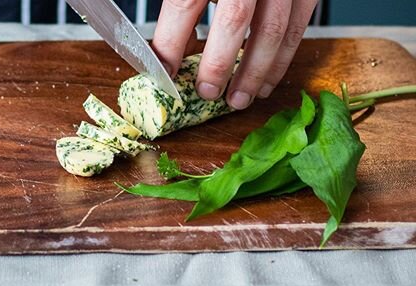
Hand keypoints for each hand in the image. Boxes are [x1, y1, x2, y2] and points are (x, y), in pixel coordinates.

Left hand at [152, 0, 317, 108]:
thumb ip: (183, 2)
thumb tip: (166, 51)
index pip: (184, 3)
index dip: (171, 43)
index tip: (164, 72)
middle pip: (233, 19)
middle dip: (218, 64)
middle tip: (207, 92)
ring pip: (273, 29)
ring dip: (254, 73)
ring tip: (238, 100)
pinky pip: (297, 28)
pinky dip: (281, 61)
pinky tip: (265, 82)